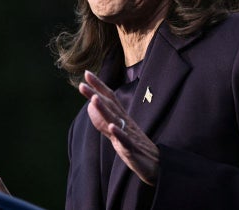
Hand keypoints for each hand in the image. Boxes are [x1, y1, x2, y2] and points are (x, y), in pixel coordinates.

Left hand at [79, 70, 159, 185]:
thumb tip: (90, 106)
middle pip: (110, 106)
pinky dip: (118, 134)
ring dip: (104, 110)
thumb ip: (103, 121)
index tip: (87, 73)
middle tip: (82, 83)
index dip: (99, 86)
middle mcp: (126, 123)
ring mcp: (129, 135)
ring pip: (116, 120)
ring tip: (93, 99)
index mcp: (122, 118)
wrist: (156, 164)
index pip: (110, 98)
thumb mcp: (116, 132)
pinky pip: (125, 141)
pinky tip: (111, 127)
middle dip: (96, 94)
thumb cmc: (135, 146)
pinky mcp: (133, 150)